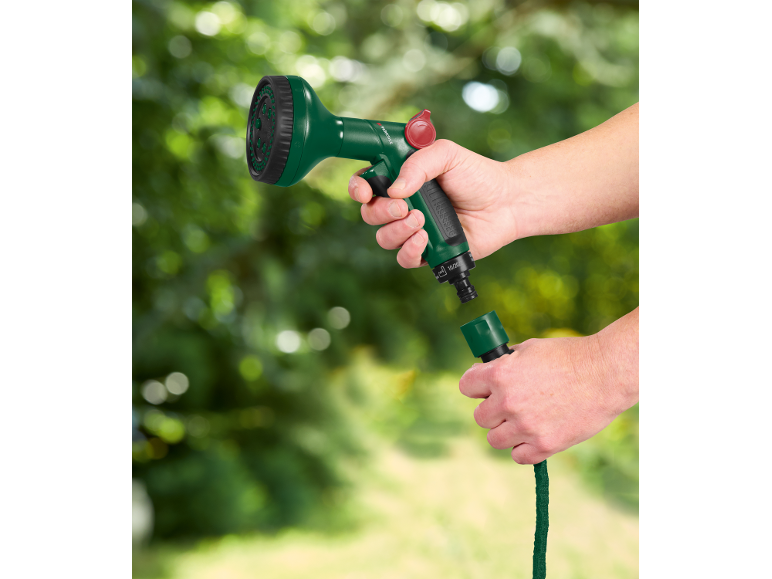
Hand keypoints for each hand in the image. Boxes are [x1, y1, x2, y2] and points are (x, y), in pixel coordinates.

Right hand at [347, 139, 517, 267]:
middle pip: (370, 214)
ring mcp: (414, 230)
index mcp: (401, 178)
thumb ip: (418, 164)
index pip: (366, 184)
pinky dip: (410, 250)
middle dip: (381, 211)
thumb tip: (395, 190)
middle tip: (404, 206)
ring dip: (397, 230)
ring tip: (421, 220)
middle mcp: (403, 205)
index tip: (365, 191)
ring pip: (384, 238)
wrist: (506, 202)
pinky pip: (404, 259)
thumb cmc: (477, 175)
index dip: (358, 189)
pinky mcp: (427, 252)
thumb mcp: (446, 155)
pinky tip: (425, 239)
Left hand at [458, 318, 637, 463]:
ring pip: (495, 439)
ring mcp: (526, 426)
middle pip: (480, 417)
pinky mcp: (545, 445)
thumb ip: (506, 363)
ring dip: (505, 431)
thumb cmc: (570, 355)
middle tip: (511, 403)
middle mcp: (508, 402)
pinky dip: (523, 449)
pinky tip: (534, 435)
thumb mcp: (530, 349)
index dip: (476, 386)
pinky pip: (518, 456)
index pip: (466, 387)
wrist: (606, 372)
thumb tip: (489, 370)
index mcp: (500, 374)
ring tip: (522, 421)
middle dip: (492, 409)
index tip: (485, 387)